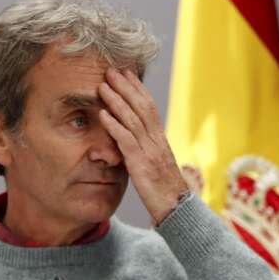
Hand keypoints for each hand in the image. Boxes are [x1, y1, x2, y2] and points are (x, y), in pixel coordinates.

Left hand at [98, 67, 187, 223]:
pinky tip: (103, 115)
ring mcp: (150, 151)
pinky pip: (127, 141)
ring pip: (133, 119)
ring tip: (102, 85)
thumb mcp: (155, 166)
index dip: (137, 89)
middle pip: (141, 107)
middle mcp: (156, 141)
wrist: (176, 209)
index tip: (126, 73)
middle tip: (111, 69)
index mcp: (160, 139)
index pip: (149, 107)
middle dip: (126, 87)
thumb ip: (145, 151)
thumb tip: (133, 143)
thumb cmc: (164, 191)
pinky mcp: (141, 164)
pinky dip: (114, 126)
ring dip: (117, 100)